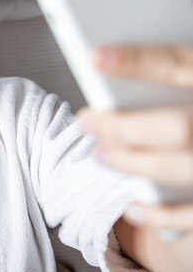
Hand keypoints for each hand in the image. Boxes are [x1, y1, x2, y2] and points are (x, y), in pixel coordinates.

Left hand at [77, 45, 192, 232]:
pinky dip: (161, 215)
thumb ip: (176, 72)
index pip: (182, 65)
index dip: (138, 62)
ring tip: (100, 155)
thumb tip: (112, 67)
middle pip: (180, 126)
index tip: (96, 56)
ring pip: (184, 167)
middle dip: (125, 127)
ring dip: (133, 163)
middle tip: (87, 121)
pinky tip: (132, 206)